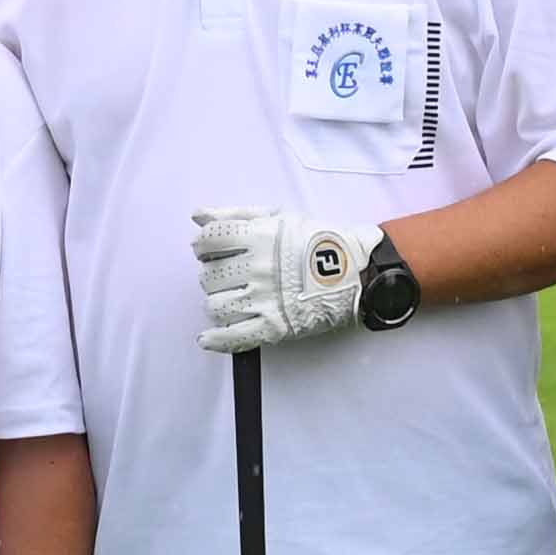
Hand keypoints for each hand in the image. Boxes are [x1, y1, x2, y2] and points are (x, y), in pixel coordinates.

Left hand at [191, 204, 374, 352]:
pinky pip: (235, 337)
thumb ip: (236, 214)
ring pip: (216, 306)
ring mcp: (266, 299)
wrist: (358, 270)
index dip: (204, 245)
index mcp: (259, 238)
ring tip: (230, 298)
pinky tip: (208, 337)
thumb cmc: (320, 241)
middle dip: (212, 275)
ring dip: (217, 303)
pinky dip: (216, 340)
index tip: (209, 250)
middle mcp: (259, 268)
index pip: (209, 239)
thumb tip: (198, 215)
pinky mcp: (275, 326)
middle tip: (227, 276)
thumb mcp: (279, 217)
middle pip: (209, 275)